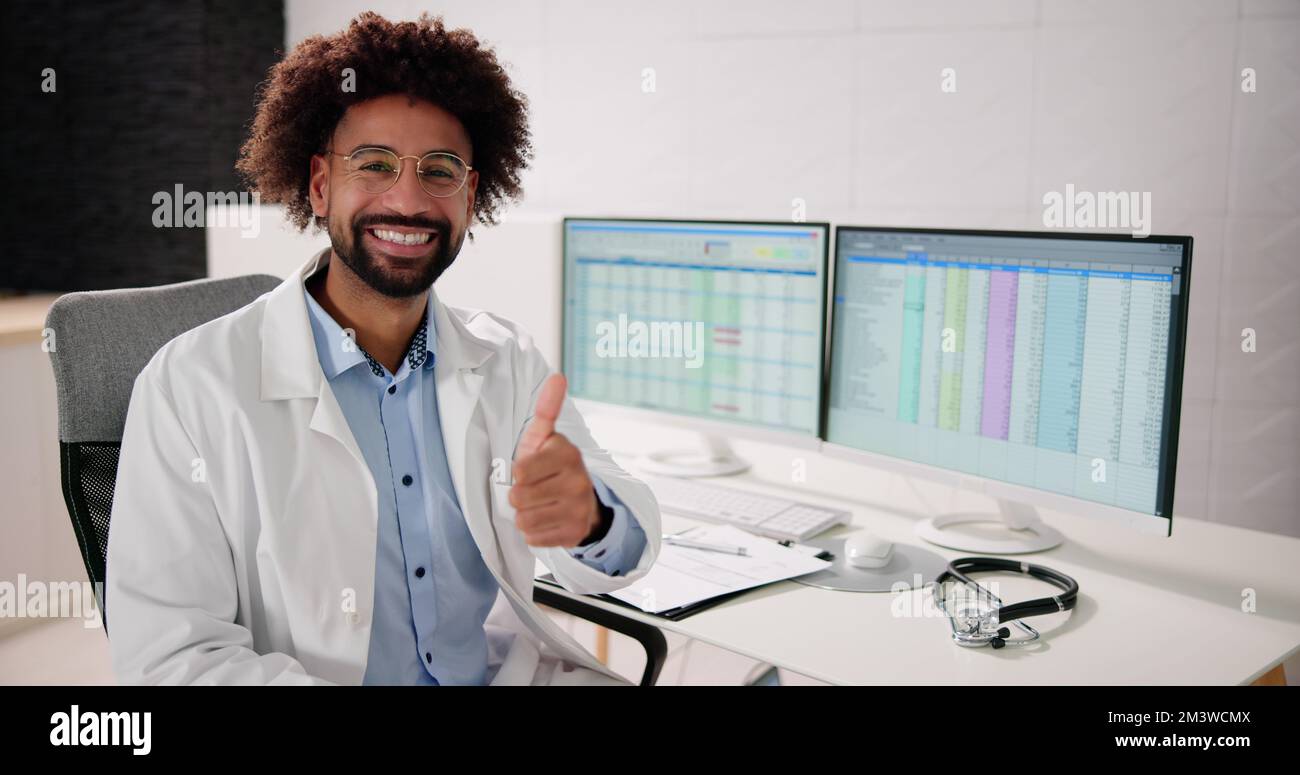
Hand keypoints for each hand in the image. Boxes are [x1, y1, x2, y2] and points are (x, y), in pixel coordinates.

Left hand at [508, 374, 601, 546]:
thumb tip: (557, 376)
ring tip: (537, 505)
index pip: (521, 471)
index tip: (528, 470)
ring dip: (524, 515)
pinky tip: (546, 519)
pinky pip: (534, 538)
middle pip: (519, 498)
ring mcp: (578, 509)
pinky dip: (534, 532)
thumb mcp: (545, 438)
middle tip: (532, 489)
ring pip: (525, 520)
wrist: (582, 501)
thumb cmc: (551, 466)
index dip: (518, 473)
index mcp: (568, 454)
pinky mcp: (575, 533)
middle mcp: (578, 481)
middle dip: (518, 496)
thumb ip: (546, 410)